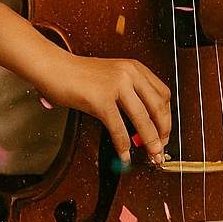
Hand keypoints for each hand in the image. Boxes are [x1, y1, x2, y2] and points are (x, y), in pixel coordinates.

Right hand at [36, 47, 169, 163]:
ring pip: (142, 119)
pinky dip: (123, 144)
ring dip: (150, 141)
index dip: (167, 117)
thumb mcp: (113, 77)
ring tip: (151, 154)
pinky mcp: (101, 100)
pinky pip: (118, 127)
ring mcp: (116, 86)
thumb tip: (144, 125)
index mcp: (135, 68)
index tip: (165, 132)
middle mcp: (130, 74)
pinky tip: (124, 154)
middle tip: (161, 147)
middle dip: (163, 131)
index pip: (163, 95)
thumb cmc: (80, 75)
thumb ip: (130, 94)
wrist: (55, 67)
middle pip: (158, 107)